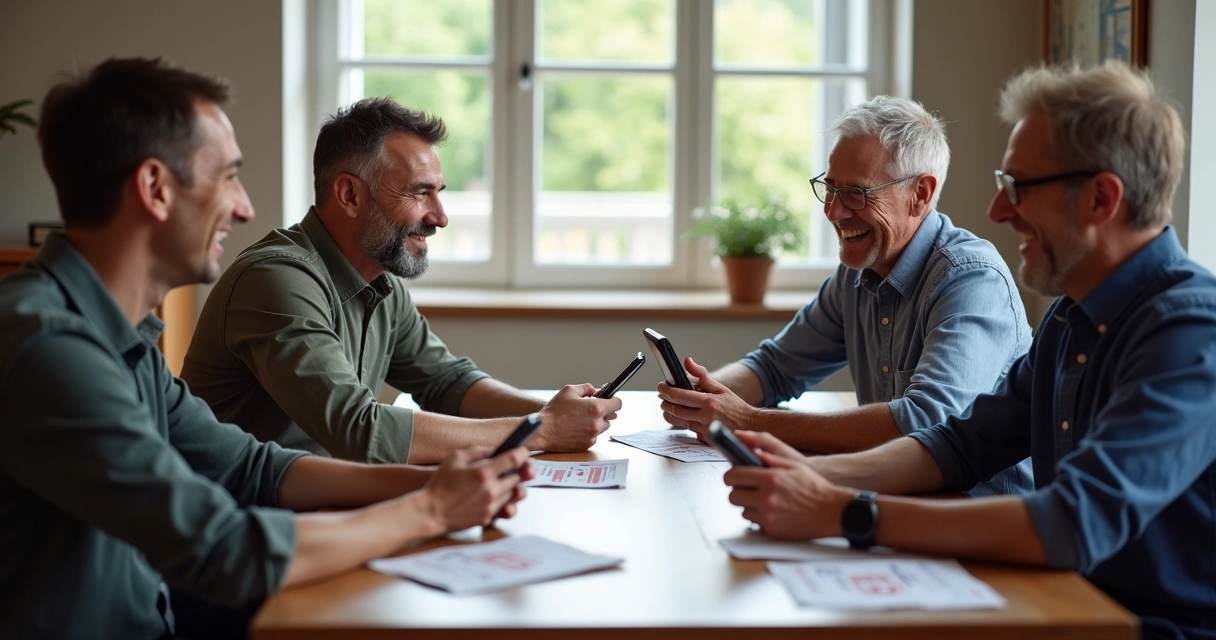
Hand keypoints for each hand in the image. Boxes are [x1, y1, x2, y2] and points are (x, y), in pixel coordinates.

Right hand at [423, 446, 532, 531]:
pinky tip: (491, 495)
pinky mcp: (488, 518)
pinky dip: (501, 499)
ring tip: (498, 481)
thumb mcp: (455, 458)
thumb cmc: (440, 484)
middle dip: (516, 470)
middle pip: (518, 477)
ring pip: (514, 493)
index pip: (515, 459)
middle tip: (509, 466)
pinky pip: (504, 506)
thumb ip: (478, 451)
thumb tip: (496, 450)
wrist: (431, 512)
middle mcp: (491, 491)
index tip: (521, 451)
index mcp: (483, 473)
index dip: (522, 453)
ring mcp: (491, 506)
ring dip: (510, 486)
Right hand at [535, 384, 621, 451]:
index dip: (613, 400)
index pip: (617, 404)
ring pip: (602, 427)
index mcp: (595, 408)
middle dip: (603, 412)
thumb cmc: (554, 411)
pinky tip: (576, 428)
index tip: (609, 400)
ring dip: (596, 423)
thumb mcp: (569, 391)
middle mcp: (597, 423)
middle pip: (611, 416)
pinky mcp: (587, 445)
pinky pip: (593, 436)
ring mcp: (593, 436)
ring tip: (580, 420)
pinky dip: (588, 432)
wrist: (542, 430)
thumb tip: (595, 390)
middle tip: (590, 410)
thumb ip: (586, 388)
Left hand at [657, 357, 755, 438]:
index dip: (665, 390)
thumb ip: (701, 375)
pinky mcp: (705, 439)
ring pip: (679, 422)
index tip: (661, 386)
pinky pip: (689, 430)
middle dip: (665, 403)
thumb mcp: (720, 387)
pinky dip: (685, 422)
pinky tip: (688, 416)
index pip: (679, 395)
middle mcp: (706, 417)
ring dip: (671, 413)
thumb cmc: (735, 406)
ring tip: (671, 406)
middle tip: (663, 397)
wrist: (749, 425)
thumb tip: (687, 361)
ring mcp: (704, 430)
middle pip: (674, 410)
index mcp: (709, 401)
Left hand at [723, 431, 851, 539]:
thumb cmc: (816, 488)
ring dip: (749, 505)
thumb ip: (770, 459)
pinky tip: (772, 512)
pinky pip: (754, 522)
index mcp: (771, 479)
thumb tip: (751, 453)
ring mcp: (769, 516)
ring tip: (763, 500)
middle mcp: (767, 498)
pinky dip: (759, 517)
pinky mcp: (772, 531)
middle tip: (746, 489)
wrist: (833, 512)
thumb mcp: (794, 465)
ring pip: (742, 510)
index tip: (732, 477)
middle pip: (732, 496)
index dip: (730, 476)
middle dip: (738, 491)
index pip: (733, 476)